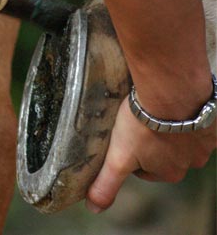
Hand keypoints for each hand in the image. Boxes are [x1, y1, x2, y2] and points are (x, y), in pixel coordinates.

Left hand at [86, 97, 216, 212]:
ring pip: (182, 137)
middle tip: (139, 122)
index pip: (145, 168)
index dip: (132, 153)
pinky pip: (196, 121)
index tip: (126, 138)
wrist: (170, 91)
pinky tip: (173, 104)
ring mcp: (205, 141)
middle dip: (152, 141)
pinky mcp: (212, 121)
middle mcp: (192, 161)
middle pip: (165, 154)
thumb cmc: (143, 125)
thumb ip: (107, 183)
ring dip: (169, 127)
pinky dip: (185, 114)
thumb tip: (94, 207)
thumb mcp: (117, 158)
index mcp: (169, 172)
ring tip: (154, 110)